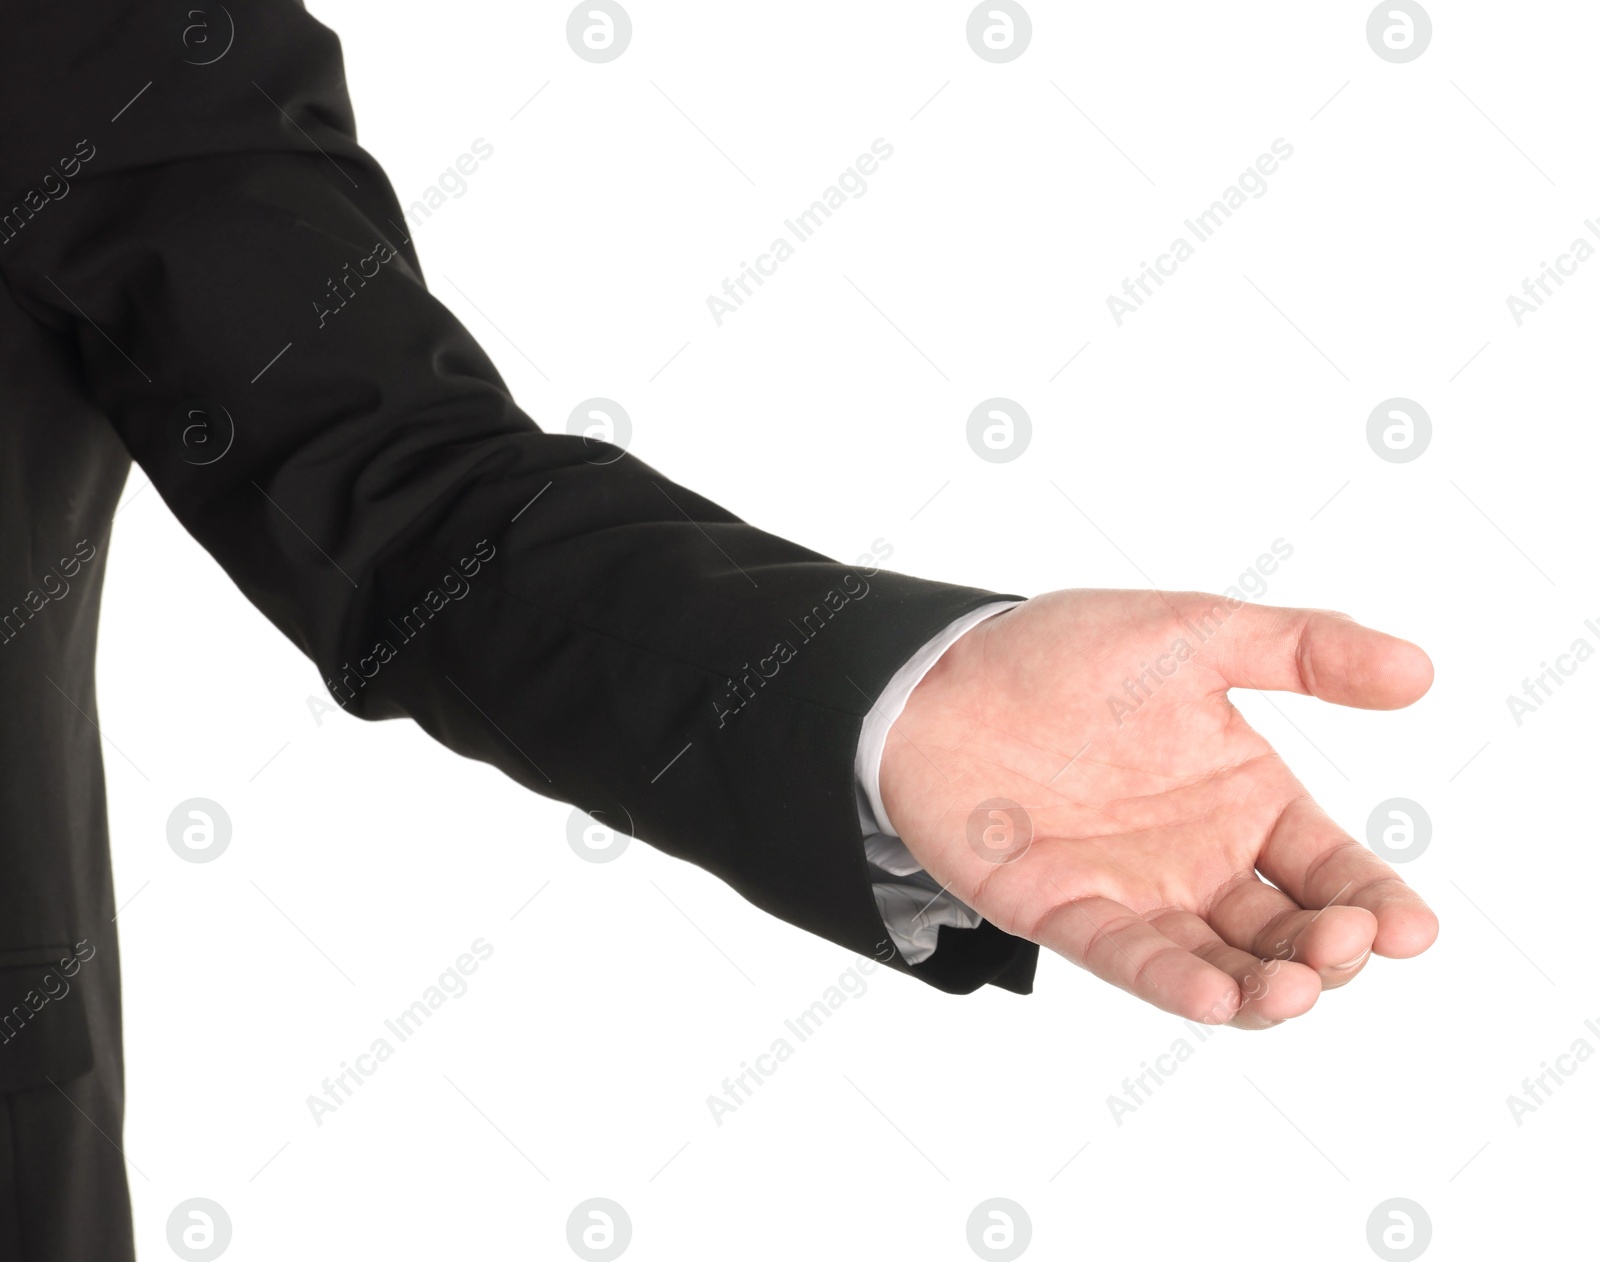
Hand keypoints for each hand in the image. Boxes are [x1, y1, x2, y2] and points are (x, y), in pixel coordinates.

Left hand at [879, 589, 1438, 1028]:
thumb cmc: (1064, 653)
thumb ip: (1300, 649)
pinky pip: (1128, 957)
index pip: (1334, 868)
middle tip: (1343, 945)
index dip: (1377, 903)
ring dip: (1264, 989)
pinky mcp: (1065, 912)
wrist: (940, 674)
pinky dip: (1172, 980)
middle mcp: (1202, 860)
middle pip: (1288, 932)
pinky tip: (1212, 996)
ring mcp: (1135, 893)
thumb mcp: (1193, 633)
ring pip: (1220, 965)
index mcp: (1246, 798)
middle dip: (1328, 952)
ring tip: (1294, 989)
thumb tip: (1420, 669)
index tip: (1413, 930)